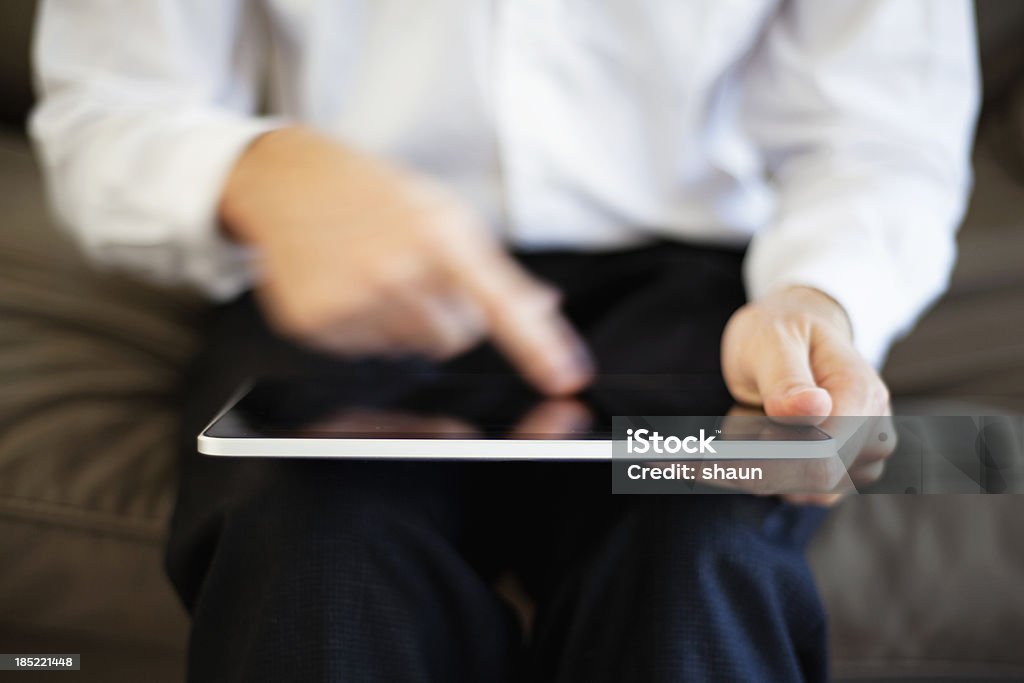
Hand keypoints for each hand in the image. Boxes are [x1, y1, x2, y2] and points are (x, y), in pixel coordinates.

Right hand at [220, 127, 592, 395]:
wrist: (288, 181)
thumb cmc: (373, 193)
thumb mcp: (443, 211)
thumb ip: (496, 268)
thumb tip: (545, 308)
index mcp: (437, 234)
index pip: (501, 302)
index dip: (538, 345)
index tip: (567, 377)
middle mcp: (395, 270)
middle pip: (457, 338)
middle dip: (451, 316)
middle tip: (422, 275)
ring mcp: (352, 300)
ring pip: (414, 350)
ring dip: (409, 324)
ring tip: (380, 274)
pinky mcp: (318, 324)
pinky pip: (369, 353)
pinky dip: (369, 329)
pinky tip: (351, 288)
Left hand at [721, 286, 893, 503]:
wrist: (795, 331)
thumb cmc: (782, 329)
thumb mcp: (773, 339)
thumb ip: (788, 377)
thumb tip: (813, 409)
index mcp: (862, 396)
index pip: (823, 456)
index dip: (766, 462)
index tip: (703, 461)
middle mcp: (871, 433)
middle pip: (807, 478)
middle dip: (751, 460)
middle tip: (707, 433)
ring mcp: (858, 459)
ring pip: (793, 487)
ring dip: (751, 462)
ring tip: (740, 413)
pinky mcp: (835, 474)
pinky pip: (790, 489)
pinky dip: (754, 469)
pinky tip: (743, 433)